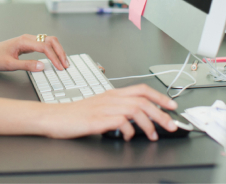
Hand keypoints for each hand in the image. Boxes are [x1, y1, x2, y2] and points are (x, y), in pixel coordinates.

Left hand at [0, 34, 69, 71]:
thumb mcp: (10, 65)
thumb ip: (27, 65)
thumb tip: (42, 66)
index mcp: (24, 41)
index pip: (45, 47)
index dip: (54, 57)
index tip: (60, 67)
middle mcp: (28, 38)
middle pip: (51, 40)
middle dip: (60, 52)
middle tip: (65, 64)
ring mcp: (29, 40)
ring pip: (49, 41)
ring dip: (58, 50)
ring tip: (63, 62)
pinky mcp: (28, 44)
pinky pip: (44, 44)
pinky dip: (52, 50)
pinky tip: (54, 58)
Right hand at [42, 84, 178, 140]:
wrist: (54, 117)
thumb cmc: (75, 114)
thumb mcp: (99, 107)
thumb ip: (117, 109)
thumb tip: (137, 118)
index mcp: (112, 93)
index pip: (141, 89)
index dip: (159, 97)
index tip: (172, 106)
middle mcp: (110, 98)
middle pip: (142, 100)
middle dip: (161, 113)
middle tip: (171, 125)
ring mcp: (103, 108)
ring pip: (135, 109)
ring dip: (148, 123)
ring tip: (153, 136)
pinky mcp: (96, 120)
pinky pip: (120, 122)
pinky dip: (129, 130)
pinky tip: (129, 137)